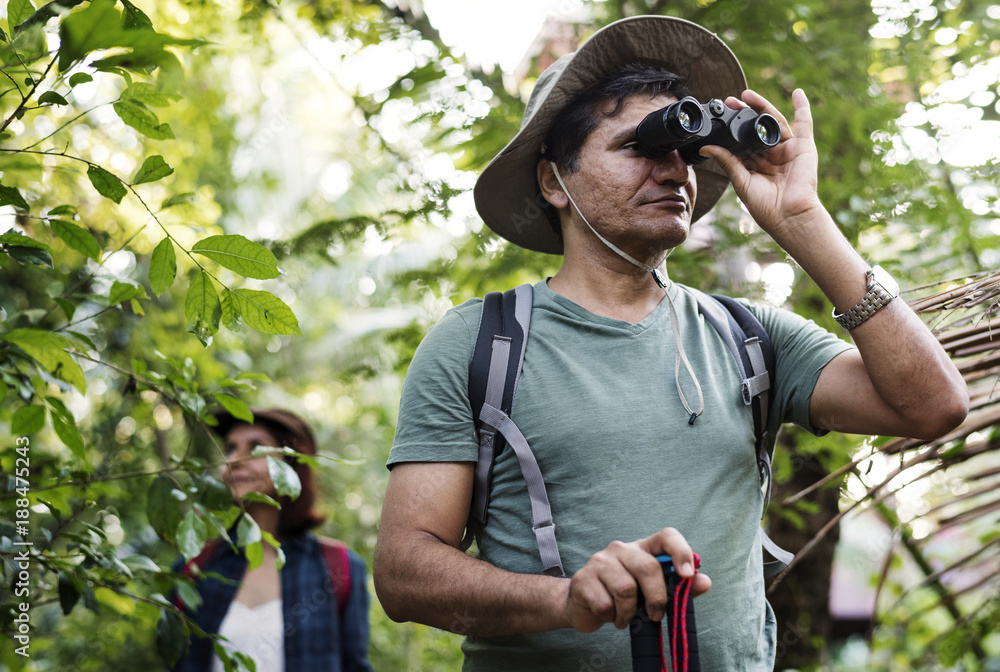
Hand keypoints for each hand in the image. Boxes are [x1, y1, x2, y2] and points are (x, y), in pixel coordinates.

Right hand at [562, 528, 711, 632]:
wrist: (583, 605)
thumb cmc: (623, 596)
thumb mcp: (651, 592)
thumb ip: (679, 588)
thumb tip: (705, 582)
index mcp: (643, 548)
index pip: (666, 536)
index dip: (680, 551)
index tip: (687, 574)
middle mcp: (621, 549)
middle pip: (648, 568)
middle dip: (657, 598)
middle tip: (655, 616)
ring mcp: (600, 561)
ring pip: (626, 589)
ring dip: (629, 613)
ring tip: (626, 618)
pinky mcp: (584, 579)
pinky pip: (605, 604)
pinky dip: (612, 617)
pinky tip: (610, 616)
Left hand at [700, 89, 824, 237]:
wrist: (789, 216)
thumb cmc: (766, 207)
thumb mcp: (741, 181)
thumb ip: (727, 161)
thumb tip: (706, 148)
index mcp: (755, 164)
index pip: (742, 140)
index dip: (732, 128)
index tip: (719, 115)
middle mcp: (770, 155)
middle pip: (756, 128)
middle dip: (744, 113)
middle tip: (730, 100)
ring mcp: (787, 150)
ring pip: (774, 122)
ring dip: (762, 107)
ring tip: (747, 94)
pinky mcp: (804, 147)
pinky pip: (804, 123)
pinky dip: (802, 107)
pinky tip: (797, 92)